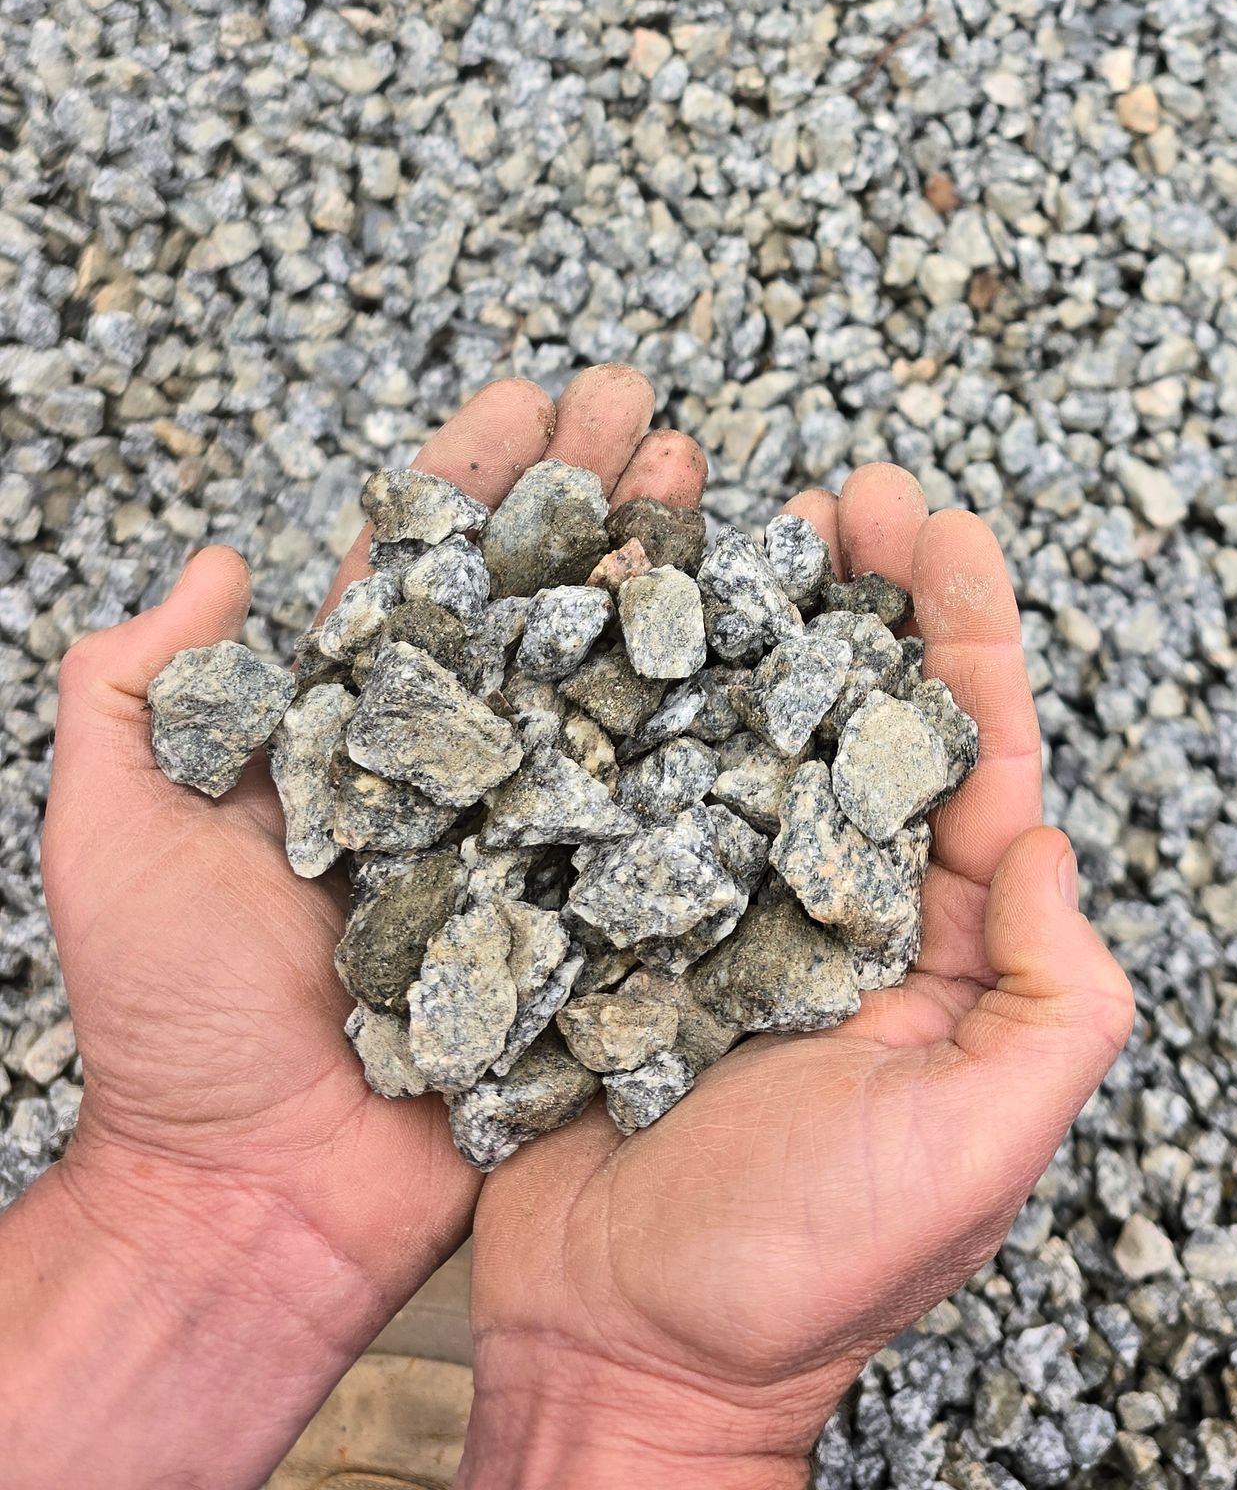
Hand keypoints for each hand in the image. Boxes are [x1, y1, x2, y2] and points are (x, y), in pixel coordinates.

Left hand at [0, 364, 683, 1489]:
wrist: (256, 1203)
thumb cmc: (169, 1029)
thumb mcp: (109, 838)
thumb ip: (135, 696)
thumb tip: (218, 564)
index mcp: (344, 730)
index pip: (419, 572)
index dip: (476, 481)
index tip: (531, 399)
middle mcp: (447, 763)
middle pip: (530, 599)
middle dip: (590, 495)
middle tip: (649, 411)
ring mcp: (523, 832)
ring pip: (604, 677)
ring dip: (658, 574)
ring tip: (709, 484)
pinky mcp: (583, 912)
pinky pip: (657, 808)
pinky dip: (710, 727)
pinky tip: (760, 646)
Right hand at [460, 463, 1134, 1489]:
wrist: (623, 1363)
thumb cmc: (810, 1277)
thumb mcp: (979, 1148)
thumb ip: (1053, 998)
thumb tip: (1043, 837)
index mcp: (942, 950)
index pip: (975, 759)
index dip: (968, 637)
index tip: (946, 529)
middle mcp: (843, 909)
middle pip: (867, 715)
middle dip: (867, 594)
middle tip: (848, 487)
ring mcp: (730, 910)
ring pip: (756, 729)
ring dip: (758, 619)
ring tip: (746, 513)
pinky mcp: (625, 925)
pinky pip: (641, 789)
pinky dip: (641, 699)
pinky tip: (628, 619)